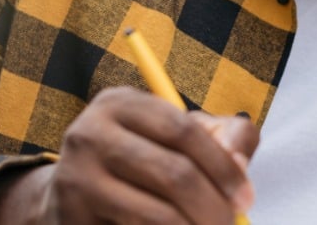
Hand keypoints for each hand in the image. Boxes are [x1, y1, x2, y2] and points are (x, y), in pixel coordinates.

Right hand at [0, 86, 257, 223]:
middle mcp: (90, 134)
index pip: (184, 131)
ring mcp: (75, 178)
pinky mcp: (71, 218)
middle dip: (214, 207)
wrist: (72, 201)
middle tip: (230, 224)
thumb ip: (224, 136)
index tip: (245, 197)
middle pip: (174, 174)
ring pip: (157, 215)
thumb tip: (240, 163)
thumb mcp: (179, 137)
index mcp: (119, 103)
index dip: (223, 167)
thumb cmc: (142, 163)